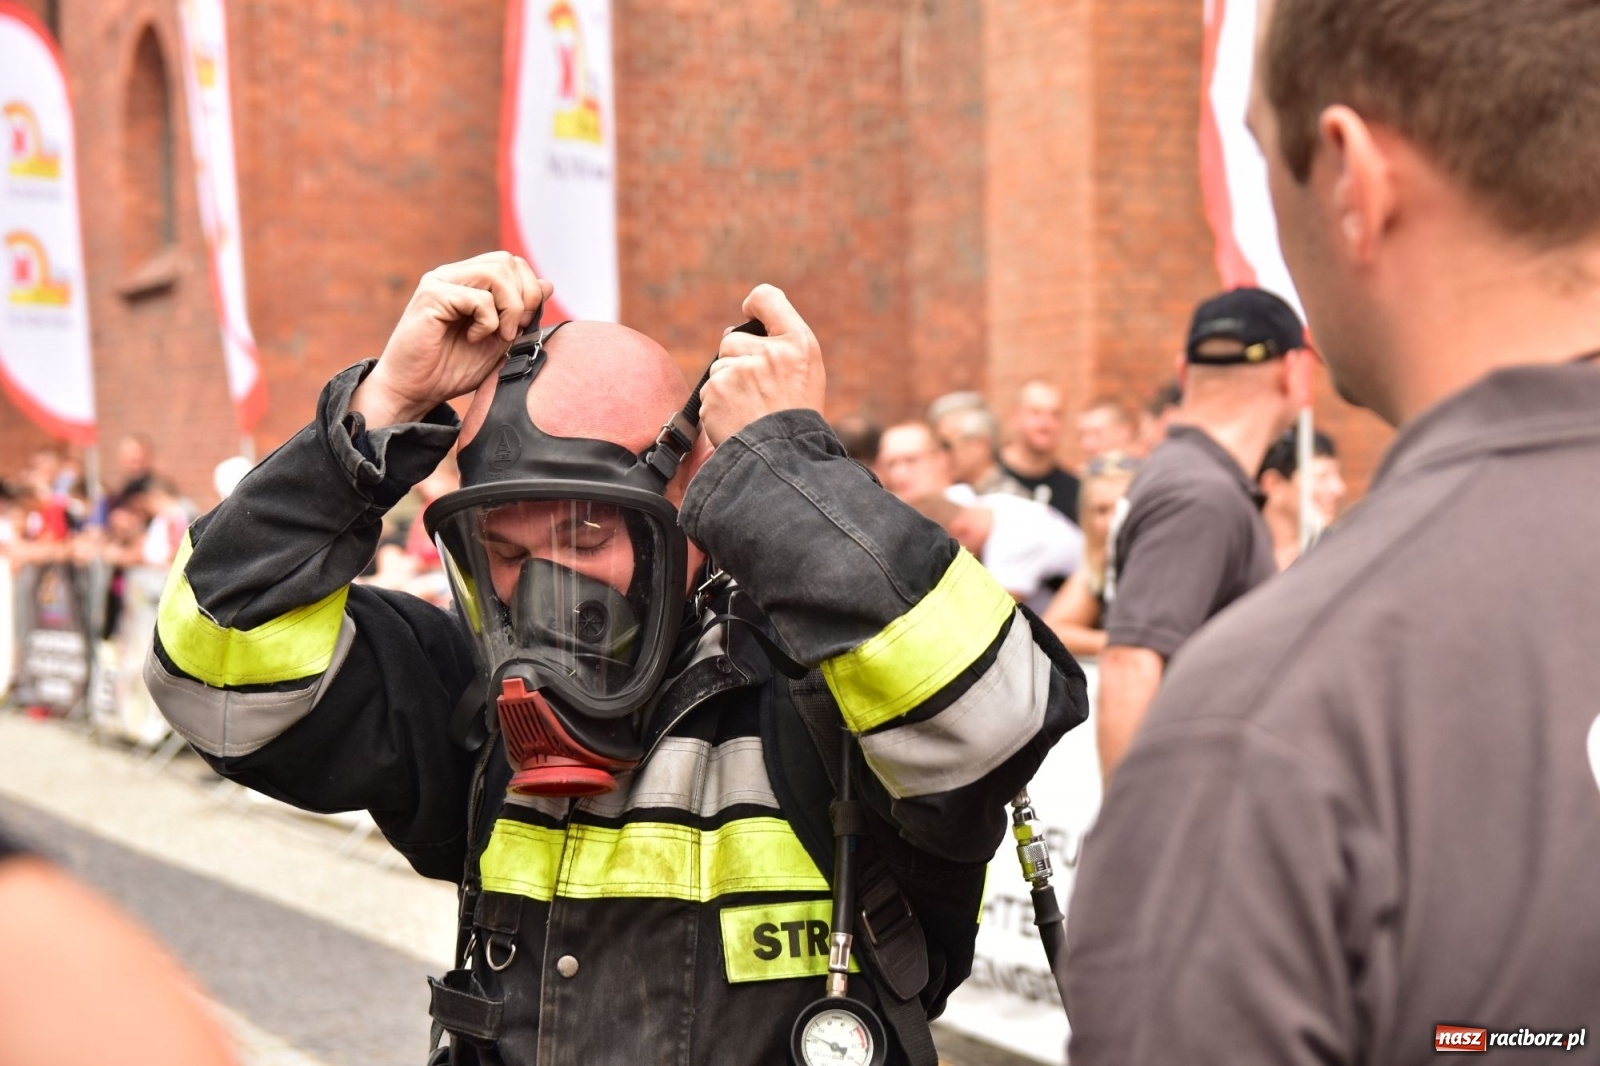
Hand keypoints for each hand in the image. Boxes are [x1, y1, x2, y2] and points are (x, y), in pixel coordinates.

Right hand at [352, 252, 553, 427]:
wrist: (415, 390)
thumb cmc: (452, 368)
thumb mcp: (500, 340)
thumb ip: (521, 313)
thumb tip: (548, 284)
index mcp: (469, 281)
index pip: (511, 262)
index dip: (529, 288)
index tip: (525, 323)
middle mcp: (453, 275)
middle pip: (506, 260)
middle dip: (524, 297)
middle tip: (514, 331)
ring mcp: (439, 282)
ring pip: (496, 273)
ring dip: (509, 308)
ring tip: (498, 334)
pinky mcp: (430, 296)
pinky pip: (478, 298)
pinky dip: (487, 321)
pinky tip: (472, 338)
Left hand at [699, 284, 825, 445]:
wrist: (785, 459)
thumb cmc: (796, 416)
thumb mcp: (806, 373)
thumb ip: (778, 344)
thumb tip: (730, 331)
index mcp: (798, 343)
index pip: (766, 298)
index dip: (754, 305)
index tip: (749, 314)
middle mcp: (770, 352)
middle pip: (732, 339)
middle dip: (737, 360)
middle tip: (759, 391)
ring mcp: (740, 371)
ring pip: (719, 367)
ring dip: (727, 386)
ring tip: (750, 410)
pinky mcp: (717, 391)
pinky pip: (708, 391)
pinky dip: (718, 406)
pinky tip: (737, 419)